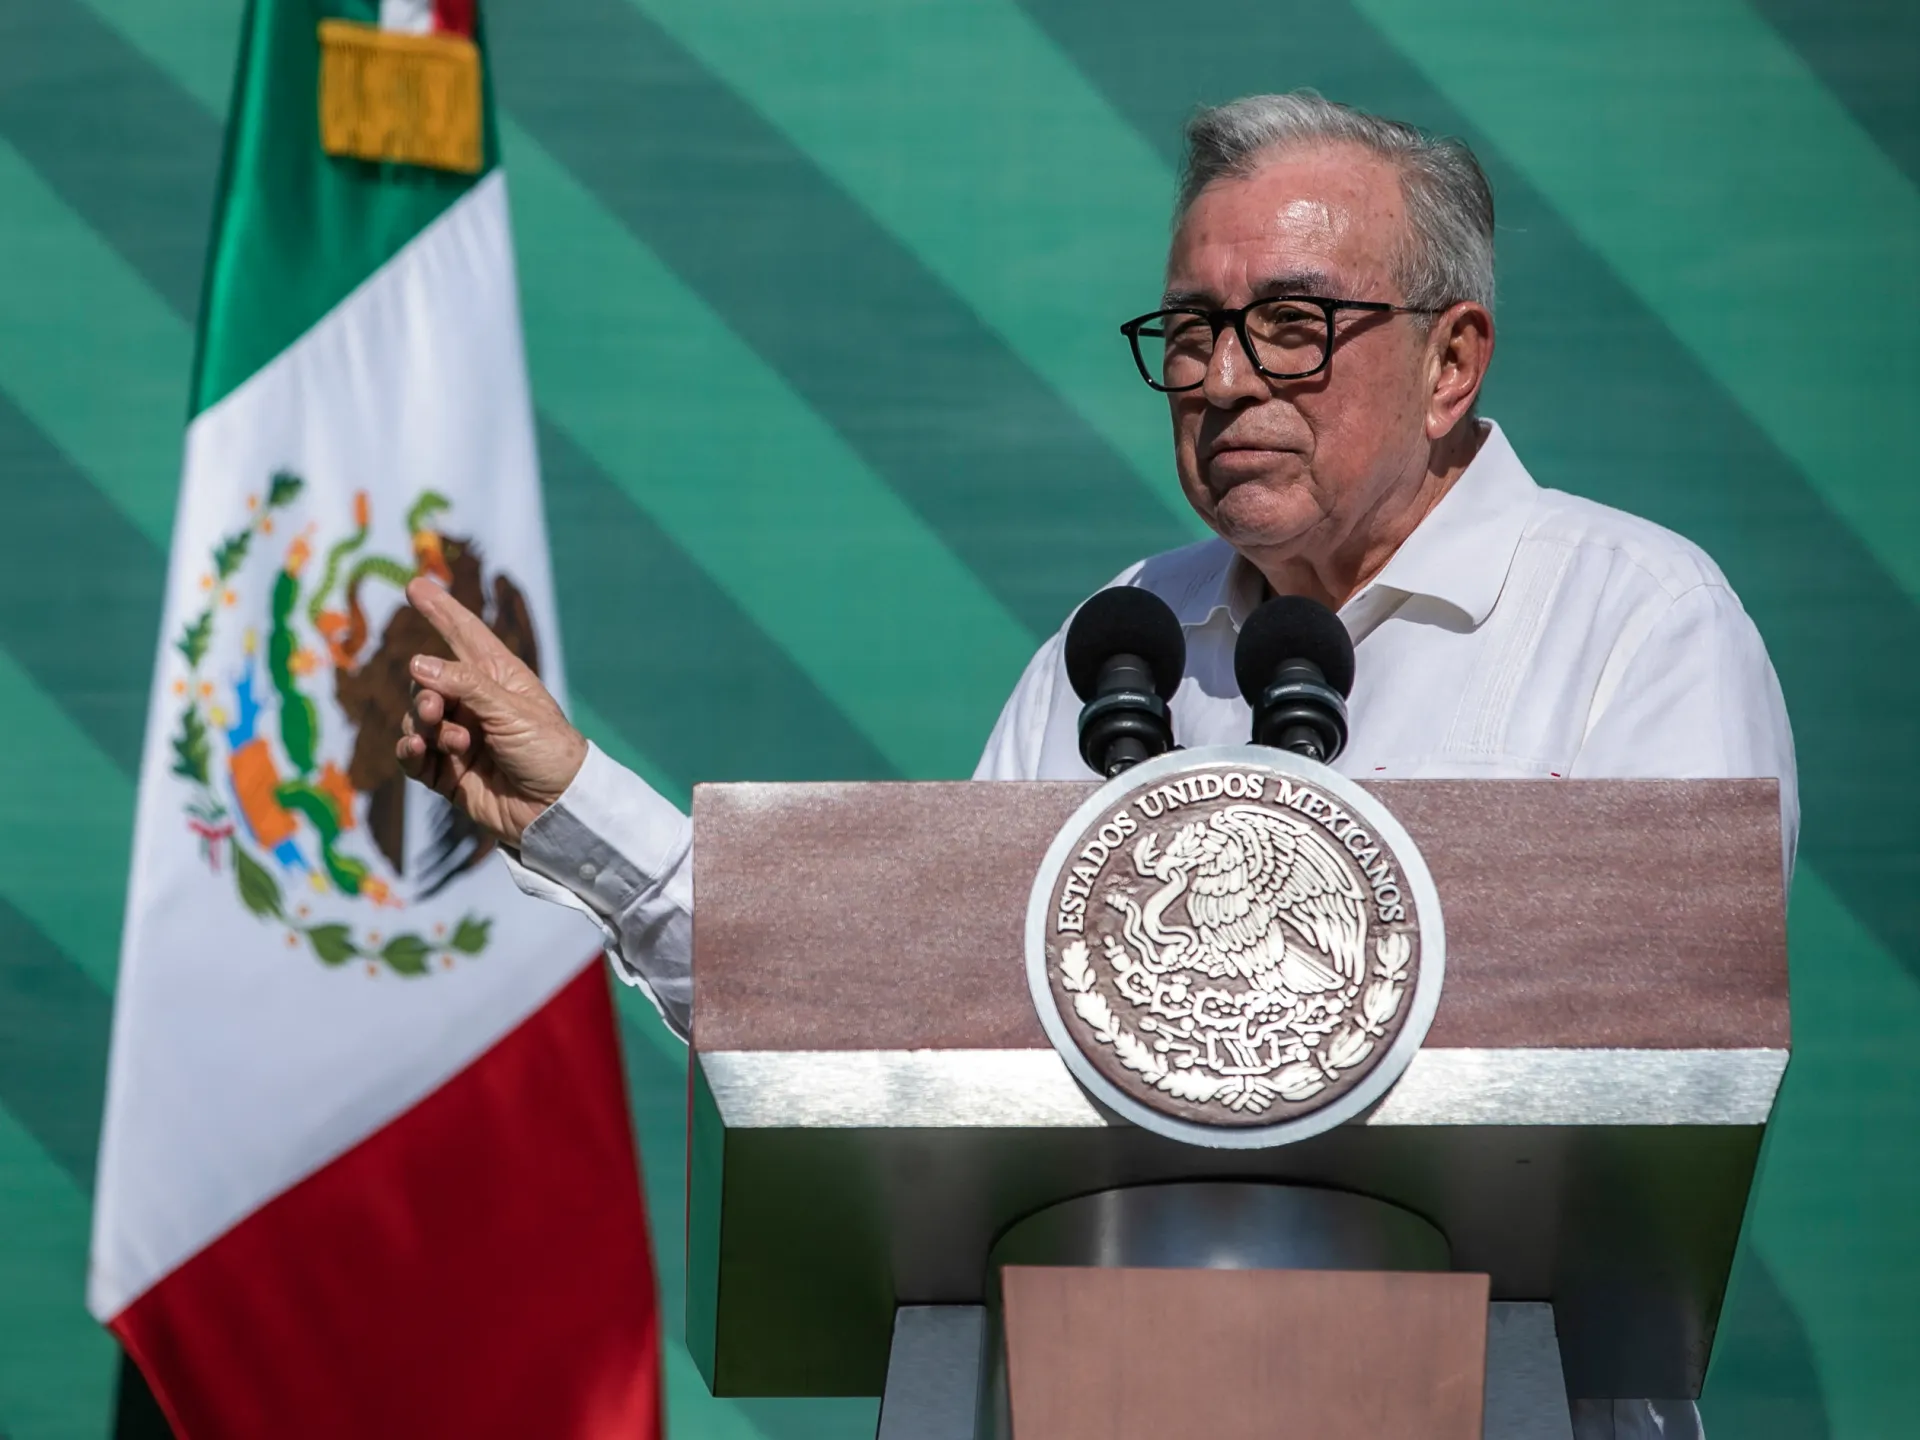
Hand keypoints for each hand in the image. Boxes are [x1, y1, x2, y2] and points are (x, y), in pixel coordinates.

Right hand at [396, 577, 586, 846]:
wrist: (558, 810)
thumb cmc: (549, 751)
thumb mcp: (512, 710)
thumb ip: (465, 685)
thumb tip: (416, 663)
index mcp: (500, 680)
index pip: (465, 636)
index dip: (441, 611)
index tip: (416, 585)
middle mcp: (476, 705)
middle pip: (429, 683)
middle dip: (427, 694)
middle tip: (438, 711)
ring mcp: (460, 739)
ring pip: (419, 720)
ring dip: (426, 727)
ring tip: (453, 744)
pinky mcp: (448, 774)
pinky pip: (414, 757)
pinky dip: (410, 752)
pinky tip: (415, 750)